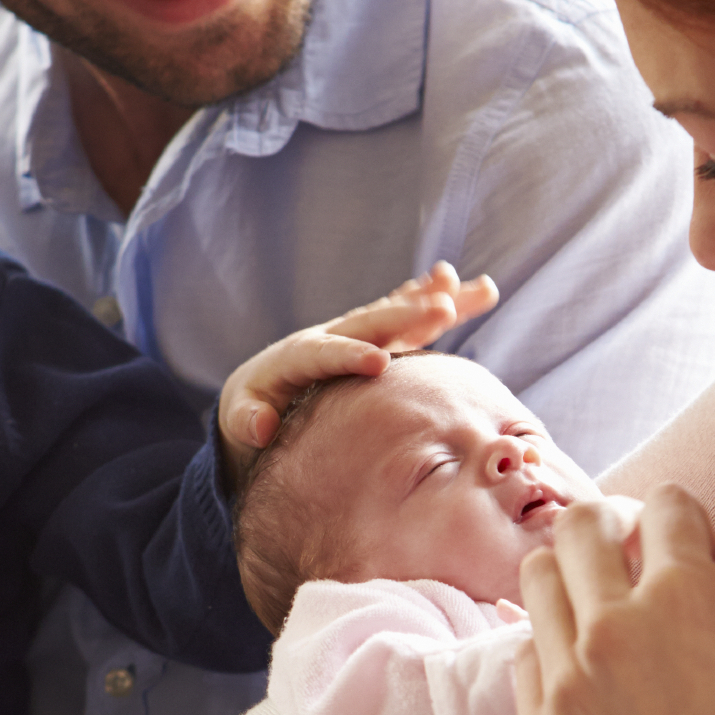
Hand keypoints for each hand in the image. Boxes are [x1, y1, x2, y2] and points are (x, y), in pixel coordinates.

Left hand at [214, 262, 499, 477]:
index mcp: (297, 356)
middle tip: (442, 309)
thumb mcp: (239, 418)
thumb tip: (259, 426)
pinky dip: (440, 303)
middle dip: (405, 316)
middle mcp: (332, 335)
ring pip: (399, 313)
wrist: (262, 389)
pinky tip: (476, 291)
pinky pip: (411, 319)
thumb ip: (246, 419)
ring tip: (476, 288)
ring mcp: (358, 334)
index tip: (378, 362)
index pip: (324, 353)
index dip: (349, 355)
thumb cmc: (252, 411)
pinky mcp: (378, 340)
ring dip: (435, 300)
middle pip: (371, 322)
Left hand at [516, 486, 714, 714]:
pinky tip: (583, 676)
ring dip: (568, 580)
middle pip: (579, 527)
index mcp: (686, 600)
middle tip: (631, 558)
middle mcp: (612, 628)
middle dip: (609, 527)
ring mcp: (565, 684)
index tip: (692, 543)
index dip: (685, 517)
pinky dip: (552, 651)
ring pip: (536, 584)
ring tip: (597, 609)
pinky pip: (525, 661)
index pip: (666, 506)